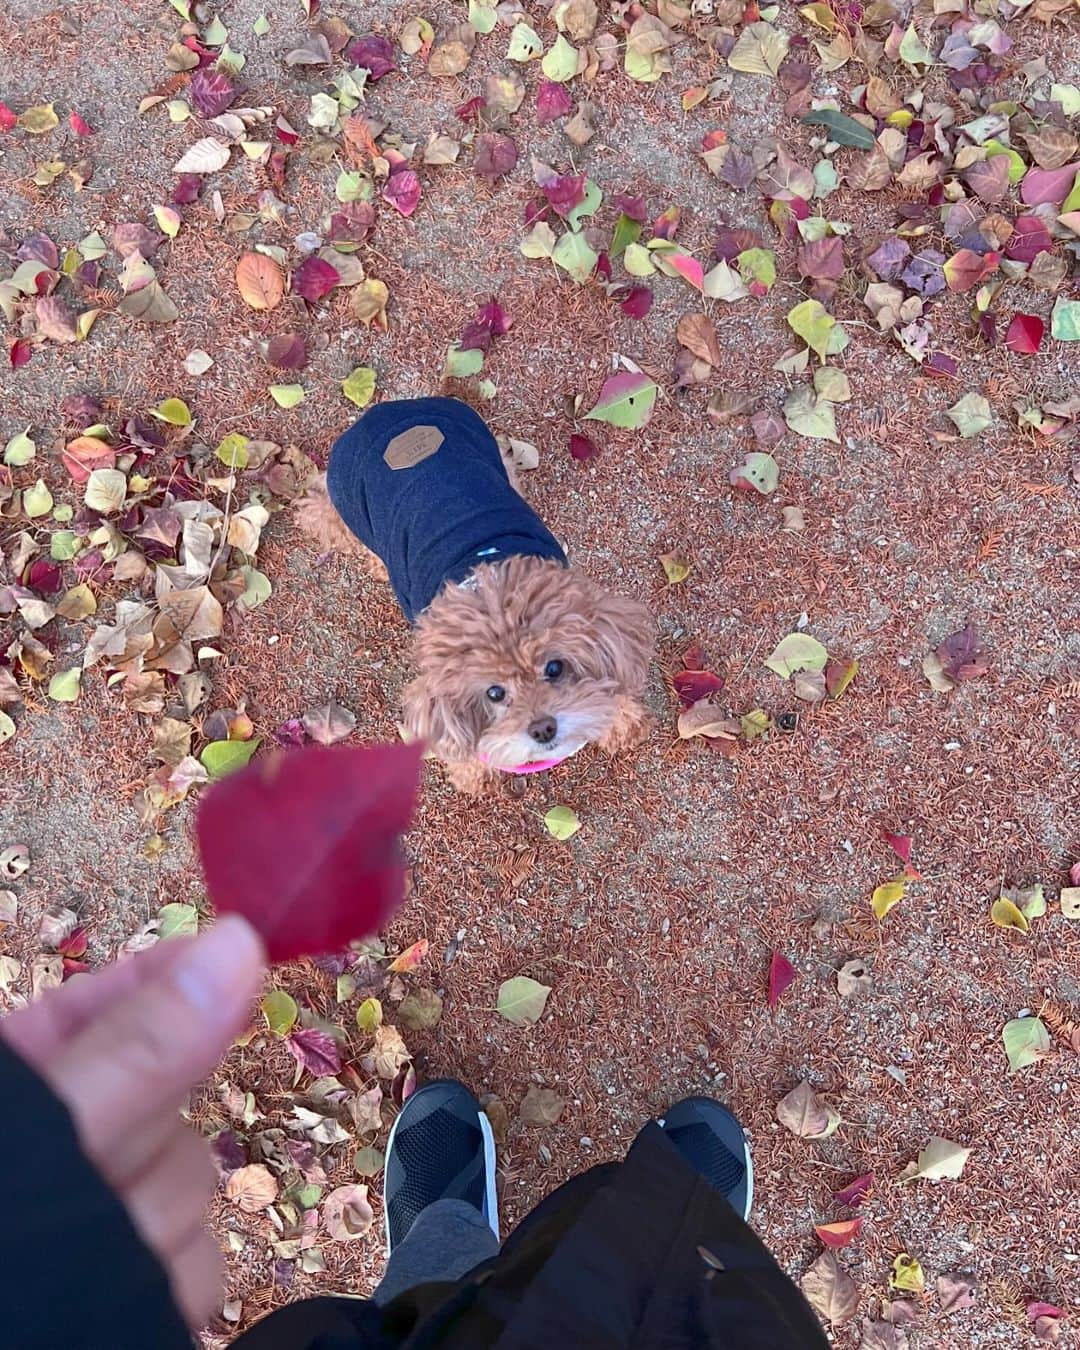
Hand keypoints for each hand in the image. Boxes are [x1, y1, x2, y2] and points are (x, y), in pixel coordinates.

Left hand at [0, 916, 264, 1327]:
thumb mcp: (23, 1139)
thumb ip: (131, 1052)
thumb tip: (238, 944)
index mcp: (19, 1084)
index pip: (110, 1000)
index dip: (169, 981)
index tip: (233, 957)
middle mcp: (65, 1140)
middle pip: (172, 1099)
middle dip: (142, 1147)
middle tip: (86, 1192)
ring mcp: (101, 1219)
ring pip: (194, 1184)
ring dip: (149, 1230)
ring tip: (65, 1275)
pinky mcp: (132, 1294)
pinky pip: (199, 1267)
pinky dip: (166, 1289)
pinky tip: (112, 1302)